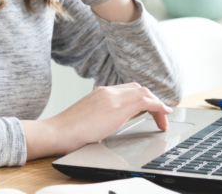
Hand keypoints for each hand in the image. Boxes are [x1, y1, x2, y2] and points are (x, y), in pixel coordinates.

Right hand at [24, 83, 172, 157]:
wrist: (57, 132)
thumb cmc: (68, 132)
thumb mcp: (87, 120)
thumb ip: (100, 118)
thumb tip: (106, 126)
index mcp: (99, 94)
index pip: (127, 89)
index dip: (142, 97)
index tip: (150, 108)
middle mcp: (106, 91)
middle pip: (137, 88)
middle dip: (152, 100)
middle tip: (160, 114)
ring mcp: (111, 97)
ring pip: (143, 92)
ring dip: (157, 104)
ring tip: (164, 118)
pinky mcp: (116, 106)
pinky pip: (145, 101)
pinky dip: (158, 106)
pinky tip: (164, 115)